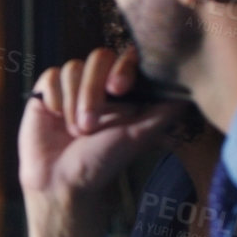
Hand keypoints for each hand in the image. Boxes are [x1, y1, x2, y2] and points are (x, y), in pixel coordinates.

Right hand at [20, 48, 185, 236]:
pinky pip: (51, 76)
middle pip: (98, 57)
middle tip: (90, 126)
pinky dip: (55, 99)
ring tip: (74, 130)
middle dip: (93, 92)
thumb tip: (189, 89)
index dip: (123, 66)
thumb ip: (165, 111)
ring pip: (73, 68)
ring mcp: (71, 86)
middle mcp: (98, 84)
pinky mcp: (47, 92)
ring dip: (74, 102)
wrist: (62, 179)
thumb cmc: (103, 161)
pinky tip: (56, 118)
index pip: (127, 57)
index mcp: (123, 91)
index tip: (119, 89)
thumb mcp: (141, 134)